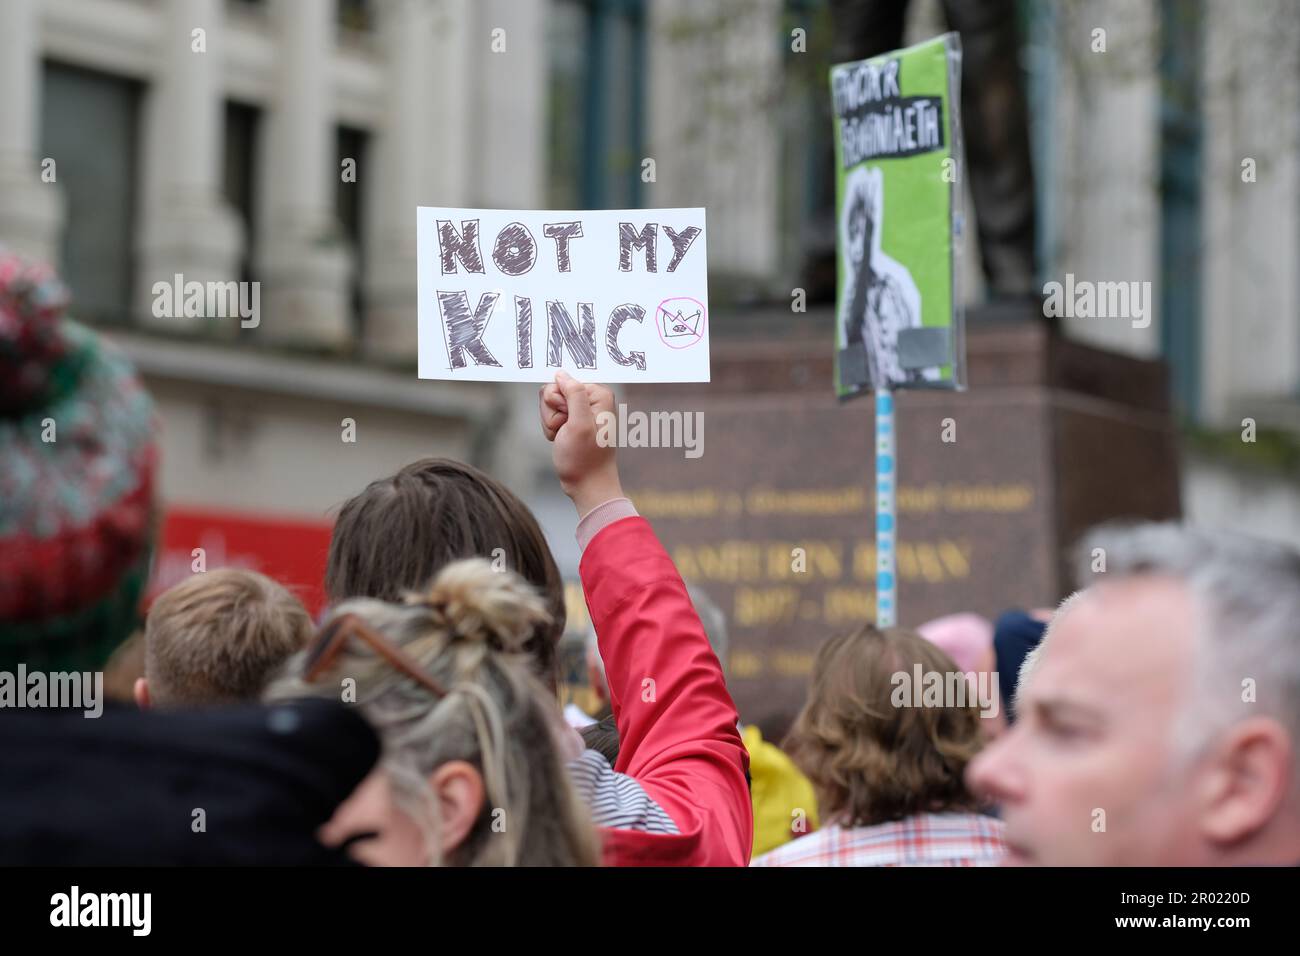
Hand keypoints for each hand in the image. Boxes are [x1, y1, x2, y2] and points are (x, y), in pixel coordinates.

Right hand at [538, 371, 622, 515]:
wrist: (587, 485)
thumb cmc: (585, 459)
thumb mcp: (579, 423)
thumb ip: (573, 394)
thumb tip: (562, 374)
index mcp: (598, 395)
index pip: (563, 382)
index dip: (559, 402)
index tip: (568, 420)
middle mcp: (591, 399)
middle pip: (553, 392)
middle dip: (553, 414)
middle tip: (565, 430)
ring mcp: (581, 410)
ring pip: (549, 405)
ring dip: (551, 423)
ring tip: (564, 437)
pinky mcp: (572, 420)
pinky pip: (551, 416)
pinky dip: (552, 429)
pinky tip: (562, 440)